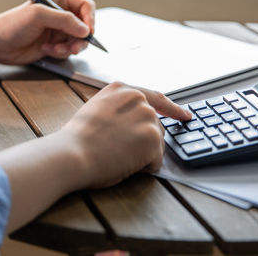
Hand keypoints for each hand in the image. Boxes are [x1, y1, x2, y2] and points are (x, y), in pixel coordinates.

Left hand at [0, 0, 95, 64]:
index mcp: (58, 1)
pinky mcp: (55, 45)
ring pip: (78, 41)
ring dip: (69, 48)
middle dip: (80, 39)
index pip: (85, 6)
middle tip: (72, 47)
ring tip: (55, 50)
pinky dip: (60, 53)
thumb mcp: (38, 16)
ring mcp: (58, 31)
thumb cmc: (12, 24)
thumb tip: (85, 29)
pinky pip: (68, 50)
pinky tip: (46, 50)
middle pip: (85, 26)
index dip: (90, 19)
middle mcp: (60, 15)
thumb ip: (64, 20)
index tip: (87, 32)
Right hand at [56, 82, 191, 187]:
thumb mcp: (97, 110)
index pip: (155, 98)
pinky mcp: (153, 138)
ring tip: (116, 154)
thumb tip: (133, 123)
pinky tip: (124, 162)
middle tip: (118, 150)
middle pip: (155, 126)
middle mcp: (138, 99)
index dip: (172, 109)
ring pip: (156, 144)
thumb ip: (119, 109)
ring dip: (142, 154)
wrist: (72, 153)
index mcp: (122, 90)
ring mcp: (148, 117)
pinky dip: (143, 167)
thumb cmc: (77, 139)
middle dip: (144, 141)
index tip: (184, 115)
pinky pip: (155, 161)